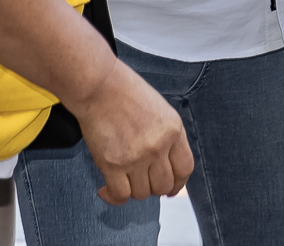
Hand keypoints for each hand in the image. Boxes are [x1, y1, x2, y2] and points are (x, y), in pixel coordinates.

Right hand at [70, 60, 192, 203]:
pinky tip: (105, 189)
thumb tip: (165, 164)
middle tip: (141, 181)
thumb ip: (167, 137)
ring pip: (142, 193)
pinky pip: (120, 195)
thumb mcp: (160, 110)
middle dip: (153, 187)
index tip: (170, 188)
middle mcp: (158, 146)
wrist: (99, 86)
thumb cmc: (125, 92)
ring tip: (122, 178)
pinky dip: (112, 197)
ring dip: (133, 190)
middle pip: (163, 185)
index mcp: (173, 130)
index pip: (185, 169)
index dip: (178, 184)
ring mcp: (136, 157)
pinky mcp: (112, 164)